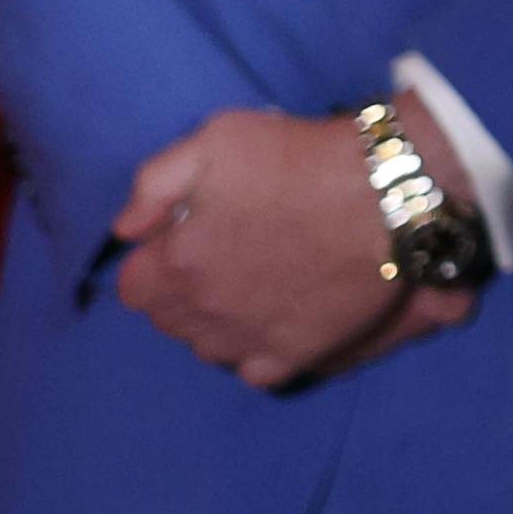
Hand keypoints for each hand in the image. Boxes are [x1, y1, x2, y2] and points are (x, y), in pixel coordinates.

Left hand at [110, 99, 476, 387]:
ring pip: (208, 349)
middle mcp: (207, 313)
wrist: (385, 194)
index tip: (181, 240)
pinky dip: (254, 352)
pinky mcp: (296, 355)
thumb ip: (154, 183)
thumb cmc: (299, 160)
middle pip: (170, 321)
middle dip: (181, 292)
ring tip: (246, 289)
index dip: (153, 261)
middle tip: (218, 257)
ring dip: (215, 323)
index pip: (133, 287)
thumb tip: (127, 230)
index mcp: (178, 264)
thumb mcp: (216, 140)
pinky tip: (271, 322)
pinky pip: (254, 373)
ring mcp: (251, 341)